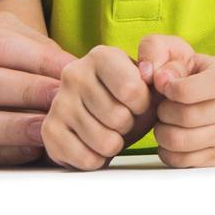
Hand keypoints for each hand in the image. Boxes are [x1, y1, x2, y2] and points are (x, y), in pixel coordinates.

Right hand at [43, 46, 153, 170]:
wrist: (103, 116)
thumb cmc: (131, 97)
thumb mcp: (153, 80)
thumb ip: (164, 69)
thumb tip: (151, 72)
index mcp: (101, 55)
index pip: (131, 90)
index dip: (143, 105)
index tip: (139, 102)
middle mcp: (74, 73)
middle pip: (118, 117)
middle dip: (129, 125)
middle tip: (123, 119)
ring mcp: (59, 102)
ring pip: (104, 141)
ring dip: (116, 143)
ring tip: (111, 131)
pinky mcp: (50, 131)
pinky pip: (86, 159)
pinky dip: (99, 159)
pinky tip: (96, 145)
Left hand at [146, 35, 214, 167]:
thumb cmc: (192, 76)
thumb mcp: (179, 54)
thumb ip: (159, 50)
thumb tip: (155, 76)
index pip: (211, 85)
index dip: (178, 88)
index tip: (165, 87)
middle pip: (188, 117)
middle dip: (164, 112)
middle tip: (162, 107)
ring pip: (181, 142)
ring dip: (162, 132)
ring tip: (165, 122)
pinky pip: (181, 161)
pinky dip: (166, 150)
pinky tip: (170, 136)